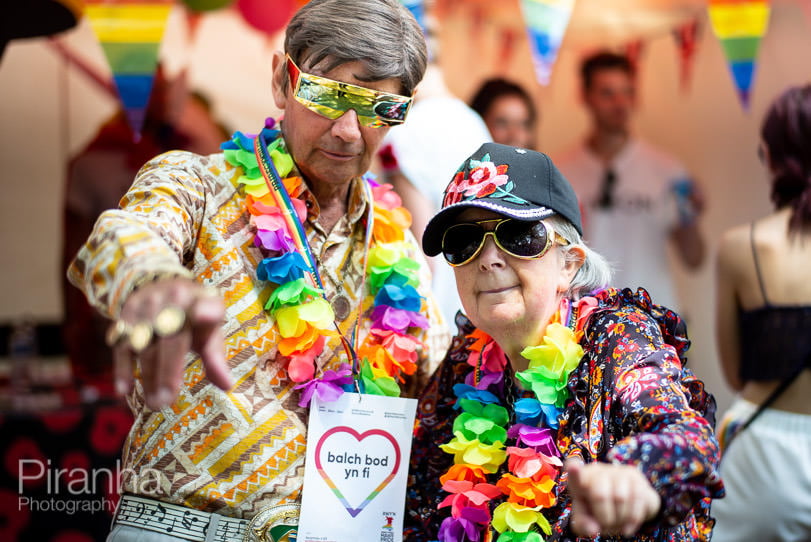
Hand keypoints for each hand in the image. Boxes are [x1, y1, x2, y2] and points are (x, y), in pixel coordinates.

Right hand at [111, 277, 232, 408]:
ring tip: (154, 404)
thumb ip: (215, 357)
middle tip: (166, 402)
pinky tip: (124, 391)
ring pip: (146, 344)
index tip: (204, 316)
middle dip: (168, 371)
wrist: (160, 283)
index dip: (206, 311)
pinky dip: (122, 368)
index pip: (207, 306)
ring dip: (148, 377)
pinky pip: (122, 344)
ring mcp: (147, 304)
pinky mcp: (126, 313)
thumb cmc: (193, 317)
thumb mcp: (208, 330)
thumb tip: (227, 387)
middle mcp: (174, 298)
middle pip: (171, 338)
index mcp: (202, 300)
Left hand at [564, 458, 660, 537]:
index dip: (574, 471)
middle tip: (606, 525)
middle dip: (604, 517)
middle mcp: (598, 471)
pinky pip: (637, 499)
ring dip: (619, 519)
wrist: (628, 508)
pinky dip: (632, 520)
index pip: (575, 475)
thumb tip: (592, 529)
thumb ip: (583, 525)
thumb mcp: (587, 521)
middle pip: (600, 495)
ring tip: (617, 523)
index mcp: (581, 480)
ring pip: (620, 498)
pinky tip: (627, 527)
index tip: (573, 467)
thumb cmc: (600, 512)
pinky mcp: (635, 477)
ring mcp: (618, 471)